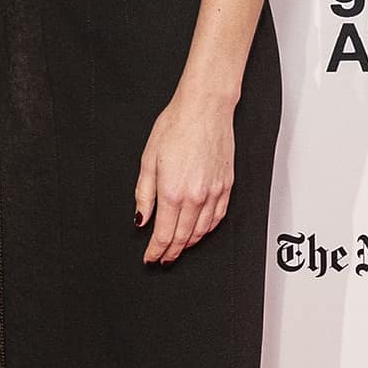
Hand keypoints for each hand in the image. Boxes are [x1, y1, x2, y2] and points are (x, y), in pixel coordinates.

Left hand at [135, 94, 234, 264]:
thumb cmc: (175, 127)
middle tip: (162, 258)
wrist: (205, 109)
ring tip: (177, 248)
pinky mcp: (227, 185)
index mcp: (173, 192)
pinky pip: (218, 217)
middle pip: (183, 237)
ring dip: (189, 244)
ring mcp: (215, 192)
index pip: (164, 234)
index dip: (155, 250)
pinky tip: (199, 232)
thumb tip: (141, 219)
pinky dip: (207, 230)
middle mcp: (196, 196)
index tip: (150, 258)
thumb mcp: (148, 160)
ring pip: (202, 231)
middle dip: (171, 252)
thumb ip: (144, 195)